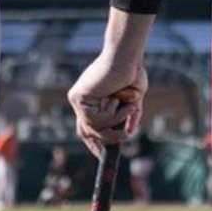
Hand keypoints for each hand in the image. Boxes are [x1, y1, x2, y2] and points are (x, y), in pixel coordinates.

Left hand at [67, 22, 151, 148]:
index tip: (103, 154)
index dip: (94, 142)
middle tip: (123, 139)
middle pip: (87, 131)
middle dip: (104, 140)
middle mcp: (81, 101)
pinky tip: (116, 98)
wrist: (126, 56)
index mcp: (91, 101)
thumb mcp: (133, 99)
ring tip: (130, 104)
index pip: (87, 127)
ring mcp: (78, 100)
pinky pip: (96, 119)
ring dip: (117, 119)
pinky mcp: (78, 98)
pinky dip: (112, 113)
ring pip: (95, 127)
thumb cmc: (131, 70)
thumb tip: (129, 133)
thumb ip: (129, 116)